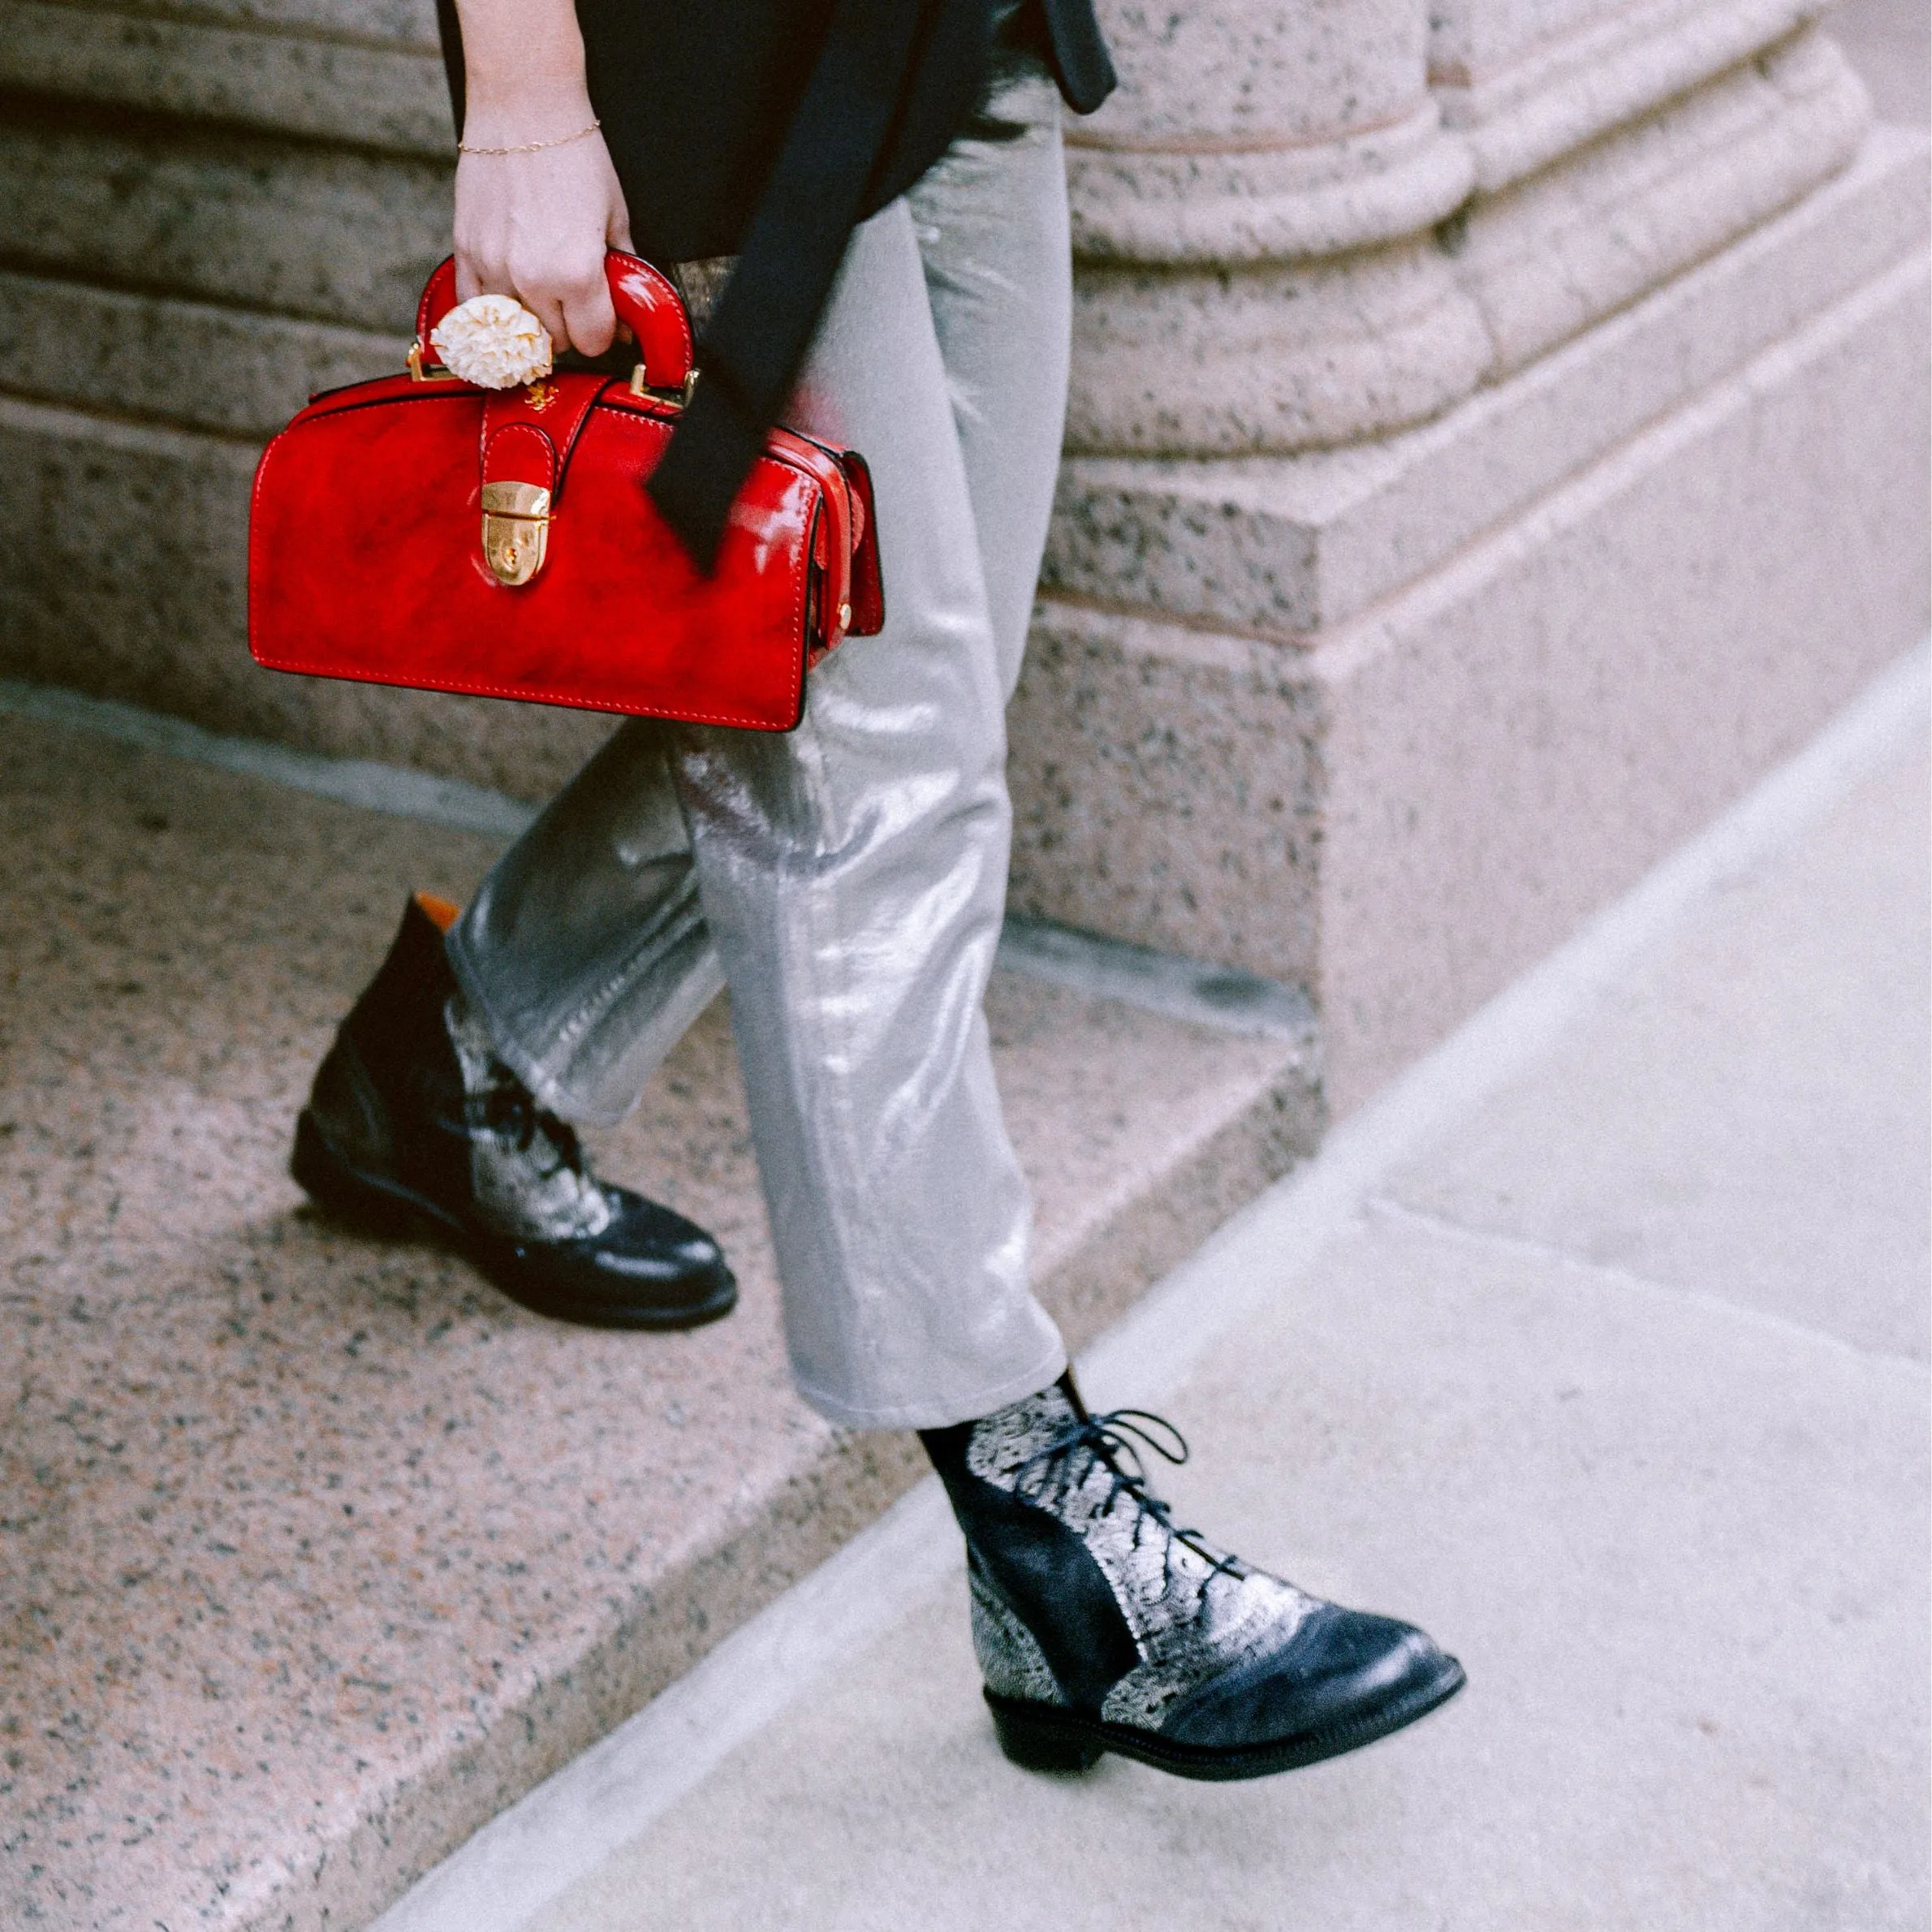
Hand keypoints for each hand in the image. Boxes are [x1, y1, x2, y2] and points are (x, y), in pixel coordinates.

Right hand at [453, 108, 634, 357]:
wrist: (524, 107)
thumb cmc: (575, 155)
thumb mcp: (615, 217)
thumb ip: (621, 273)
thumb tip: (624, 320)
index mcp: (577, 274)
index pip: (592, 341)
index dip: (603, 332)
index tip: (603, 318)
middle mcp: (533, 279)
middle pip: (555, 341)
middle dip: (570, 326)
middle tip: (574, 298)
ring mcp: (495, 267)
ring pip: (516, 330)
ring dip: (531, 319)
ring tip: (542, 291)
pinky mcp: (466, 250)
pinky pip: (474, 307)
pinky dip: (492, 311)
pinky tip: (508, 295)